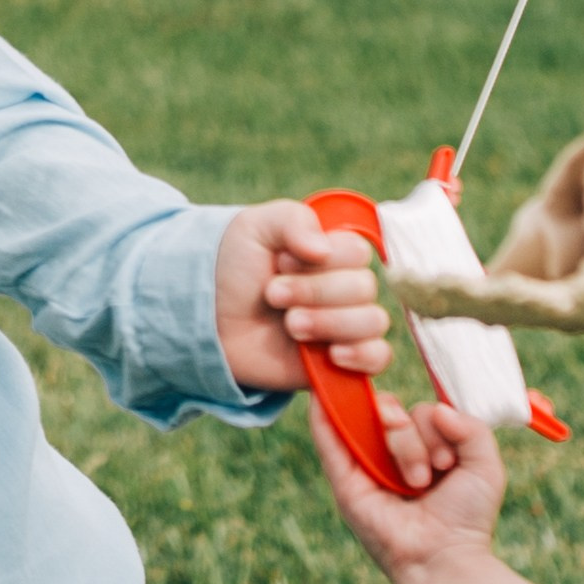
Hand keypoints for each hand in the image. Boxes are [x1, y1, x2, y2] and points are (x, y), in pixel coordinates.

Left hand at [216, 201, 390, 392]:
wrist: (205, 319)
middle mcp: (344, 288)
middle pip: (364, 287)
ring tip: (290, 325)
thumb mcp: (255, 228)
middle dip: (315, 292)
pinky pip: (378, 358)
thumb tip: (323, 249)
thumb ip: (293, 221)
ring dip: (330, 322)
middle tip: (272, 296)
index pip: (357, 252)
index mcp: (332, 252)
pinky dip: (362, 355)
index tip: (281, 262)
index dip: (324, 259)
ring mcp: (344, 325)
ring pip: (373, 322)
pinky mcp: (339, 362)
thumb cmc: (233, 269)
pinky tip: (333, 354)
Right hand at [308, 392, 504, 583]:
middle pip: (397, 415)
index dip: (438, 425)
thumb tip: (437, 409)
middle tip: (436, 471)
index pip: (422, 414)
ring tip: (419, 481)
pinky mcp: (347, 484)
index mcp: (423, 454)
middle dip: (421, 437)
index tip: (450, 461)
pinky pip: (330, 442)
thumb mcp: (484, 465)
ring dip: (405, 444)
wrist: (445, 556)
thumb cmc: (467, 518)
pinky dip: (324, 417)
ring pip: (376, 424)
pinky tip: (321, 394)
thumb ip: (471, 427)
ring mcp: (368, 470)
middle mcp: (393, 460)